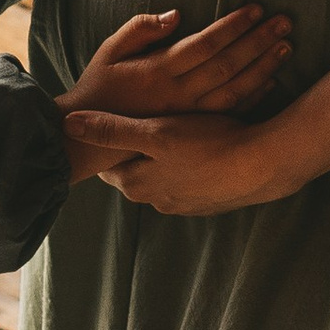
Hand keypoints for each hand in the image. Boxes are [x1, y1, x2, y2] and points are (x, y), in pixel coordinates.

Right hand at [58, 3, 291, 119]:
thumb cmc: (100, 88)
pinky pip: (229, 114)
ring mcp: (188, 116)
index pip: (204, 44)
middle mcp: (177, 96)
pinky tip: (272, 80)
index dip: (232, 26)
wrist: (91, 140)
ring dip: (264, 67)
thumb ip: (138, 30)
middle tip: (285, 21)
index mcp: (157, 72)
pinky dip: (254, 97)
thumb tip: (175, 15)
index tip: (256, 9)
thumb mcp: (107, 52)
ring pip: (235, 90)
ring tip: (286, 46)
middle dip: (259, 41)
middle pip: (227, 65)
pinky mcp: (193, 131)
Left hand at [81, 112, 303, 216]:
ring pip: (164, 177)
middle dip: (136, 151)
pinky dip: (191, 166)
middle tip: (141, 123)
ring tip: (172, 132)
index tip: (107, 125)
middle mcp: (157, 201)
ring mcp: (185, 205)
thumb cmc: (206, 146)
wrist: (262, 166)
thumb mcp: (154, 133)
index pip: (109, 165)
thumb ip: (112, 130)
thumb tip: (67, 125)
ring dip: (165, 160)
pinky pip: (190, 181)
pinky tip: (202, 146)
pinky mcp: (210, 202)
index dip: (108, 144)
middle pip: (136, 172)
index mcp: (137, 184)